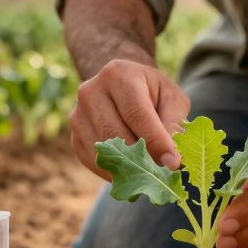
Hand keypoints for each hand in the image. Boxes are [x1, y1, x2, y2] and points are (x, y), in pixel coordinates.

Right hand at [70, 59, 191, 178]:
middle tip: (164, 173)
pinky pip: (93, 162)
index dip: (155, 141)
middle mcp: (91, 92)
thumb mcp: (172, 99)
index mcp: (118, 75)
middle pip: (115, 134)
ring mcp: (78, 115)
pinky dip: (114, 172)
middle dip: (141, 157)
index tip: (173, 162)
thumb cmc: (153, 93)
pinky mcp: (74, 137)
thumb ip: (174, 124)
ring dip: (128, 167)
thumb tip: (171, 159)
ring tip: (150, 172)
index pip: (136, 113)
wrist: (122, 88)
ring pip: (102, 151)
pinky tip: (132, 170)